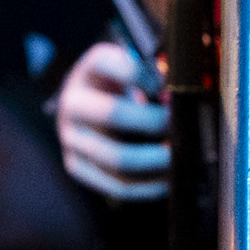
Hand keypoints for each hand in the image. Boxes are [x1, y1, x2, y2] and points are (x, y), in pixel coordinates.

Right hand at [56, 41, 171, 200]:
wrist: (82, 106)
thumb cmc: (113, 86)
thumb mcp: (124, 69)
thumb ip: (149, 74)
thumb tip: (173, 92)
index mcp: (87, 72)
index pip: (106, 62)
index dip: (140, 74)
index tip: (167, 85)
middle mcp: (72, 103)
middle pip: (112, 114)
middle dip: (152, 122)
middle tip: (178, 125)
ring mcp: (71, 138)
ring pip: (116, 158)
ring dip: (154, 160)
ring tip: (176, 157)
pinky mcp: (76, 165)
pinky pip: (115, 184)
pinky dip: (147, 186)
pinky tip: (165, 180)